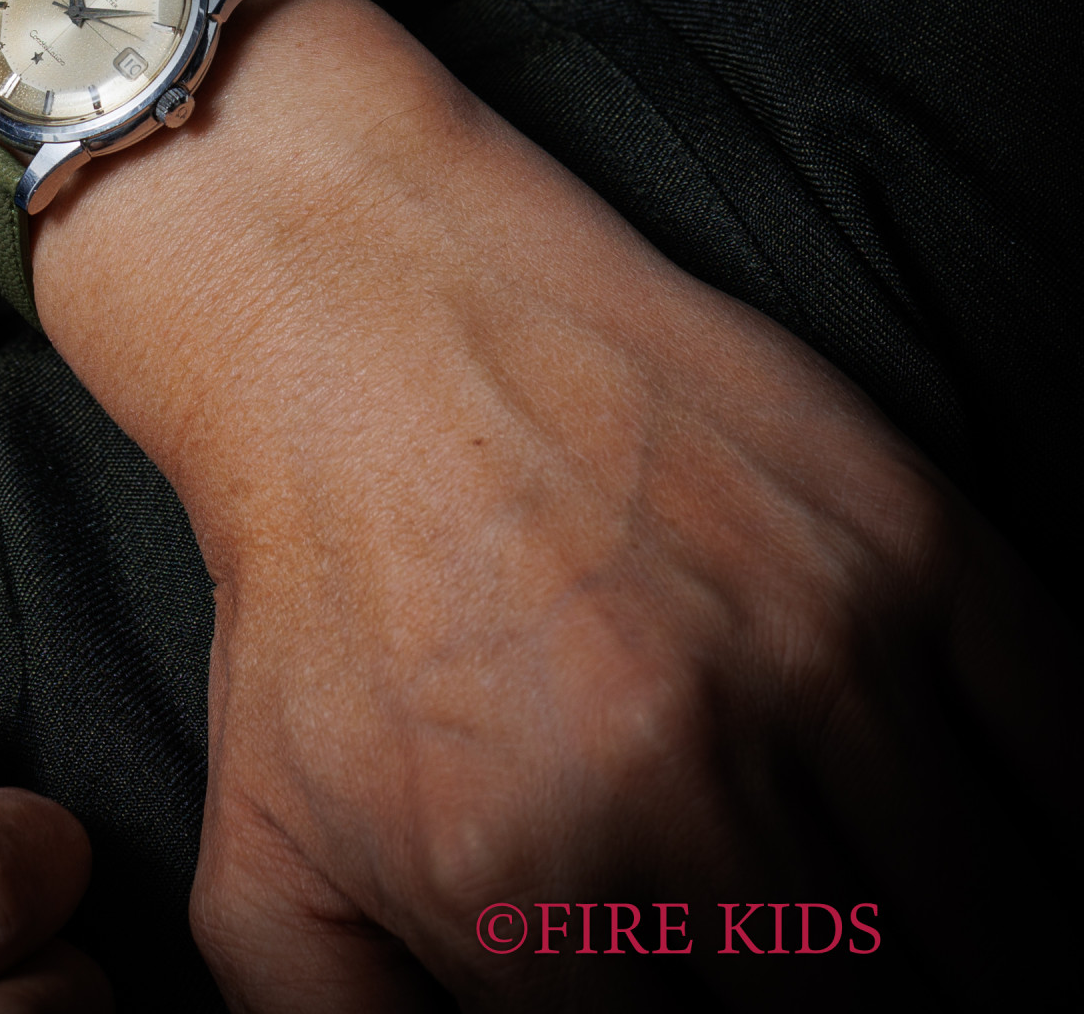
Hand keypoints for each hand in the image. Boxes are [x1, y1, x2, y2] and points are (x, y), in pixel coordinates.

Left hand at [0, 0, 1080, 1009]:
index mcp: (523, 900)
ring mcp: (813, 652)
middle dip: (846, 1005)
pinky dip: (1057, 826)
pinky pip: (1080, 760)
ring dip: (972, 960)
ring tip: (901, 922)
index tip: (736, 996)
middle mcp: (682, 788)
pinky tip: (979, 821)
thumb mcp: (264, 854)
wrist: (360, 321)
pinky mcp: (901, 539)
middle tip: (807, 955)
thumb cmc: (318, 586)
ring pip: (1012, 950)